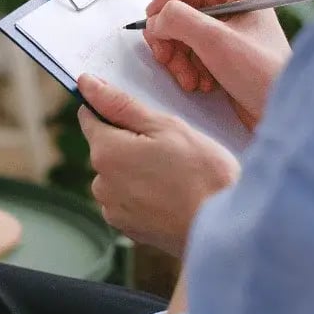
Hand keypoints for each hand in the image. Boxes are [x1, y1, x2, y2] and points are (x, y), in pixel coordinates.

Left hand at [77, 74, 238, 258]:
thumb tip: (86, 83)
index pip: (90, 117)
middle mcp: (101, 183)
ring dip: (137, 170)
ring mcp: (113, 209)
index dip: (111, 109)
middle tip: (170, 147)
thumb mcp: (166, 127)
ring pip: (117, 175)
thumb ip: (120, 104)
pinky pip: (128, 200)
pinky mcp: (127, 228)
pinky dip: (144, 194)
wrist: (227, 230)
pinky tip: (171, 195)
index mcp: (106, 152)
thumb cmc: (202, 174)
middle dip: (130, 142)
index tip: (136, 114)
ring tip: (174, 174)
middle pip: (106, 147)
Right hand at [143, 0, 291, 128]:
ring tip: (189, 77)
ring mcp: (220, 23)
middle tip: (168, 55)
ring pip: (173, 25)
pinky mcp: (214, 47)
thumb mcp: (216, 41)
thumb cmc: (265, 75)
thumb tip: (154, 19)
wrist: (281, 113)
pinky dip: (182, 65)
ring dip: (174, 54)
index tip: (163, 16)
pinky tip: (198, 82)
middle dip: (168, 31)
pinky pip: (181, 45)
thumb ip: (179, 20)